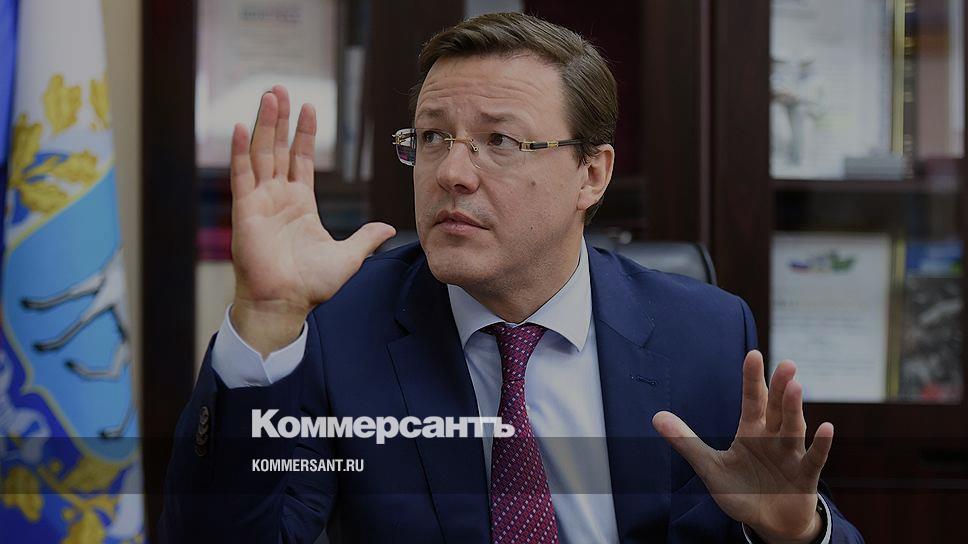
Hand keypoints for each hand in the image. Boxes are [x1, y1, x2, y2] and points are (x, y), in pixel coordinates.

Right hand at [229, 85, 394, 355]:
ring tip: (268, 96)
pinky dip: (241, 151)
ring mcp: (260, 202)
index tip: (309, 107)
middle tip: (280, 89)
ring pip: (261, 154)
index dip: (304, 133)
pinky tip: (241, 126)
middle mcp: (278, 197)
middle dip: (279, 119)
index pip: (301, 159)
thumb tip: (388, 228)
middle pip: (278, 149)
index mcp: (300, 204)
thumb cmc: (312, 284)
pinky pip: (242, 175)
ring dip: (264, 124)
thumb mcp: (348, 256)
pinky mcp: (246, 211)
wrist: (287, 303)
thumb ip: (366, 238)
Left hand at [653, 350, 832, 543]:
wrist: (767, 523)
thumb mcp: (710, 468)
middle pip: (777, 408)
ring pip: (794, 428)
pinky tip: (827, 428)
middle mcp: (773, 438)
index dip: (752, 379)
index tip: (753, 354)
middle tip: (786, 363)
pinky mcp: (805, 477)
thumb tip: (656, 417)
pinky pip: (814, 459)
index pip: (752, 400)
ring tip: (795, 386)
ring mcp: (791, 456)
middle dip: (780, 387)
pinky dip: (821, 445)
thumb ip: (686, 442)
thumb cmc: (740, 492)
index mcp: (751, 432)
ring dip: (794, 408)